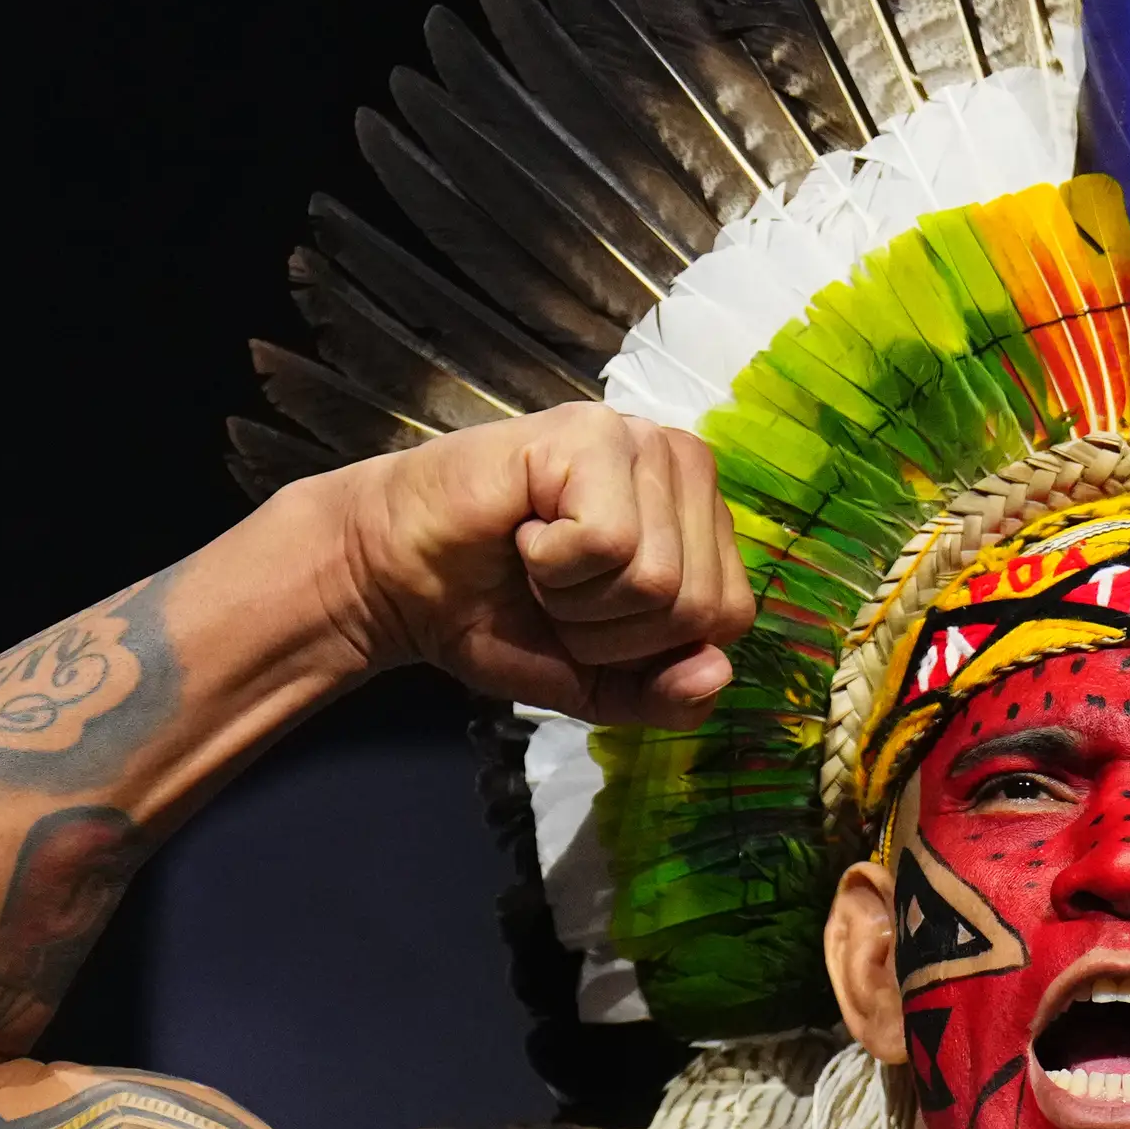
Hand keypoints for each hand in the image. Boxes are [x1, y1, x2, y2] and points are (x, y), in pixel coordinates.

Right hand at [329, 405, 754, 723]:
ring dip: (578, 600)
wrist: (399, 583)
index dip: (649, 647)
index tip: (585, 615)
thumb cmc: (500, 615)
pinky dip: (555, 566)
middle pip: (700, 603)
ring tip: (537, 561)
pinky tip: (525, 535)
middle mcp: (683, 466)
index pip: (730, 616)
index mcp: (701, 517)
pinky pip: (610, 543)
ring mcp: (641, 442)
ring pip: (657, 578)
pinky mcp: (592, 433)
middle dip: (612, 630)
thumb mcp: (601, 682)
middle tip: (554, 590)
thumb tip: (717, 673)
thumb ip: (669, 695)